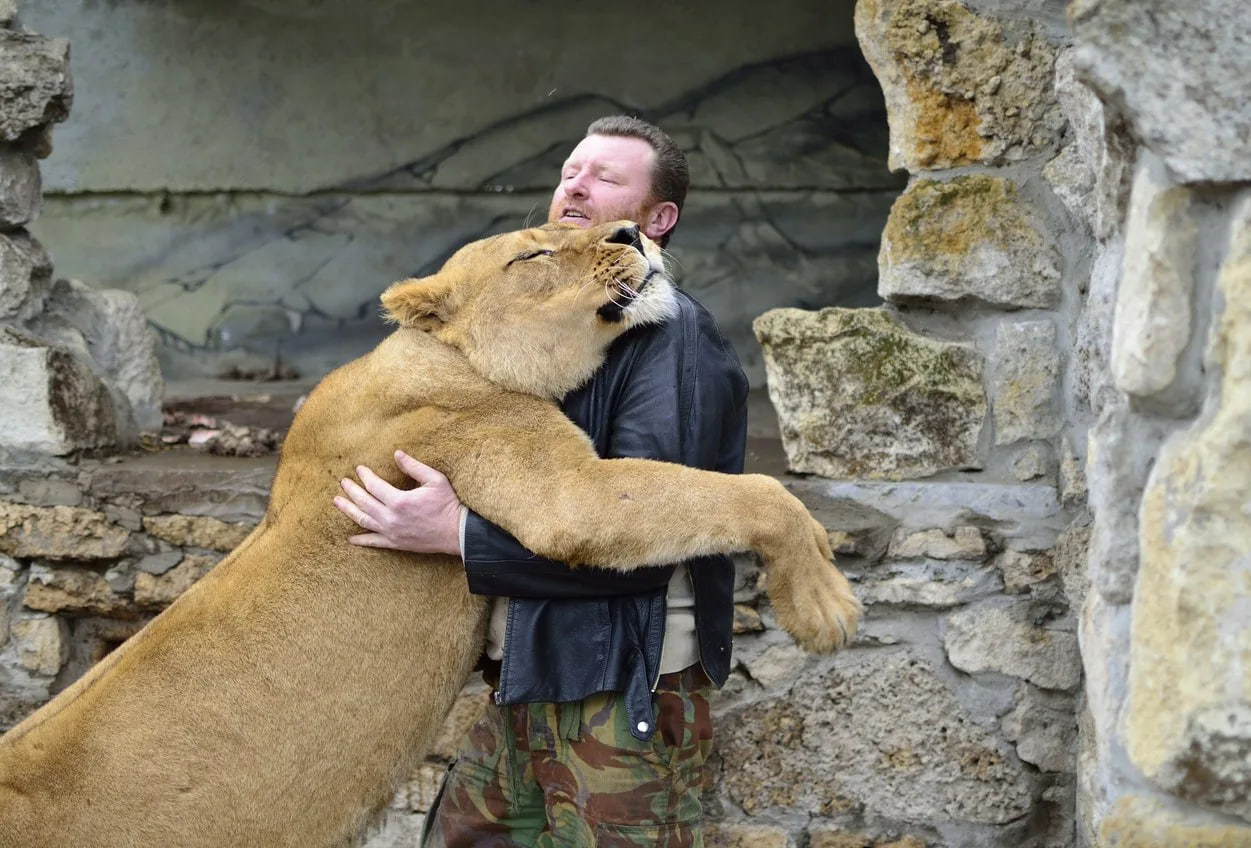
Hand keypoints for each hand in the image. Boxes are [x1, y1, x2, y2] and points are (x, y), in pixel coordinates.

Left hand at [333, 450, 463, 554]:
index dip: (365, 476)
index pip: (374, 485)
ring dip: (348, 511)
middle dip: (351, 491)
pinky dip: (361, 540)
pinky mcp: (396, 543)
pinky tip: (351, 538)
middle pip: (364, 502)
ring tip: (338, 502)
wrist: (457, 532)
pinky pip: (374, 542)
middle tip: (343, 483)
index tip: (359, 468)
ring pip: (363, 521)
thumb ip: (413, 467)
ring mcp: (392, 532)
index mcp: (399, 500)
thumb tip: (397, 454)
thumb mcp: (434, 480)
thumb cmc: (448, 504)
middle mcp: (391, 518)